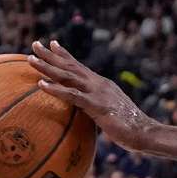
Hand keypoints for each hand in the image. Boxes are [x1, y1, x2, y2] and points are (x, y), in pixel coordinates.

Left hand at [29, 41, 155, 152]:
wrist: (146, 133)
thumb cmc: (130, 128)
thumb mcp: (112, 113)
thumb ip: (99, 109)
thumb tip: (90, 114)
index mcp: (103, 85)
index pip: (80, 67)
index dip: (65, 55)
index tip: (52, 44)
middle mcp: (99, 84)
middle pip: (71, 66)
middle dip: (51, 55)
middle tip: (34, 45)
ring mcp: (98, 93)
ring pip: (68, 76)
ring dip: (48, 67)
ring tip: (31, 60)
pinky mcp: (97, 106)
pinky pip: (72, 95)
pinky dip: (56, 89)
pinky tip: (41, 84)